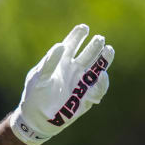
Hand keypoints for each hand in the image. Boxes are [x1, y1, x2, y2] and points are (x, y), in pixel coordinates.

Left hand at [10, 24, 113, 144]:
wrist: (38, 117)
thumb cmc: (35, 94)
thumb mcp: (39, 77)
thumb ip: (49, 62)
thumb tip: (60, 45)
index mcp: (60, 61)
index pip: (71, 44)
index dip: (77, 35)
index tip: (83, 28)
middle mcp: (73, 69)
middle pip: (87, 54)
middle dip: (94, 46)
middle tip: (99, 39)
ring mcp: (81, 82)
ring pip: (97, 68)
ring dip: (103, 59)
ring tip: (109, 49)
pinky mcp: (87, 96)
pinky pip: (98, 88)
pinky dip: (102, 82)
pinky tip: (101, 75)